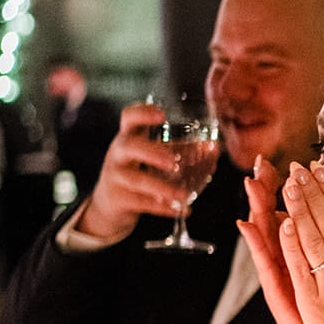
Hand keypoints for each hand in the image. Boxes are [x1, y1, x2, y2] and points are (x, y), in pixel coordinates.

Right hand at [73, 103, 185, 239]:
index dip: (142, 113)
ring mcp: (115, 176)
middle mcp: (119, 154)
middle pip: (129, 146)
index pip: (128, 118)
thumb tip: (214, 149)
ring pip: (136, 179)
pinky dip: (162, 208)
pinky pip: (141, 203)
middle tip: (173, 162)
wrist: (109, 205)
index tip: (162, 114)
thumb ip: (177, 151)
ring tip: (183, 195)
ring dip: (162, 187)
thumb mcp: (147, 157)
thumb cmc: (136, 173)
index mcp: (129, 138)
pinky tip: (181, 210)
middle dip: (152, 152)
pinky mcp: (118, 199)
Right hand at [236, 156, 318, 323]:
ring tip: (250, 182)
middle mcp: (291, 253)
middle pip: (279, 211)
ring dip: (257, 205)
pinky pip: (262, 259)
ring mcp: (280, 267)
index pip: (304, 209)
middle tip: (263, 162)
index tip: (297, 162)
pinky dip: (255, 241)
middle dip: (272, 186)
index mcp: (310, 246)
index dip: (300, 187)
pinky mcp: (275, 284)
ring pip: (266, 230)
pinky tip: (246, 224)